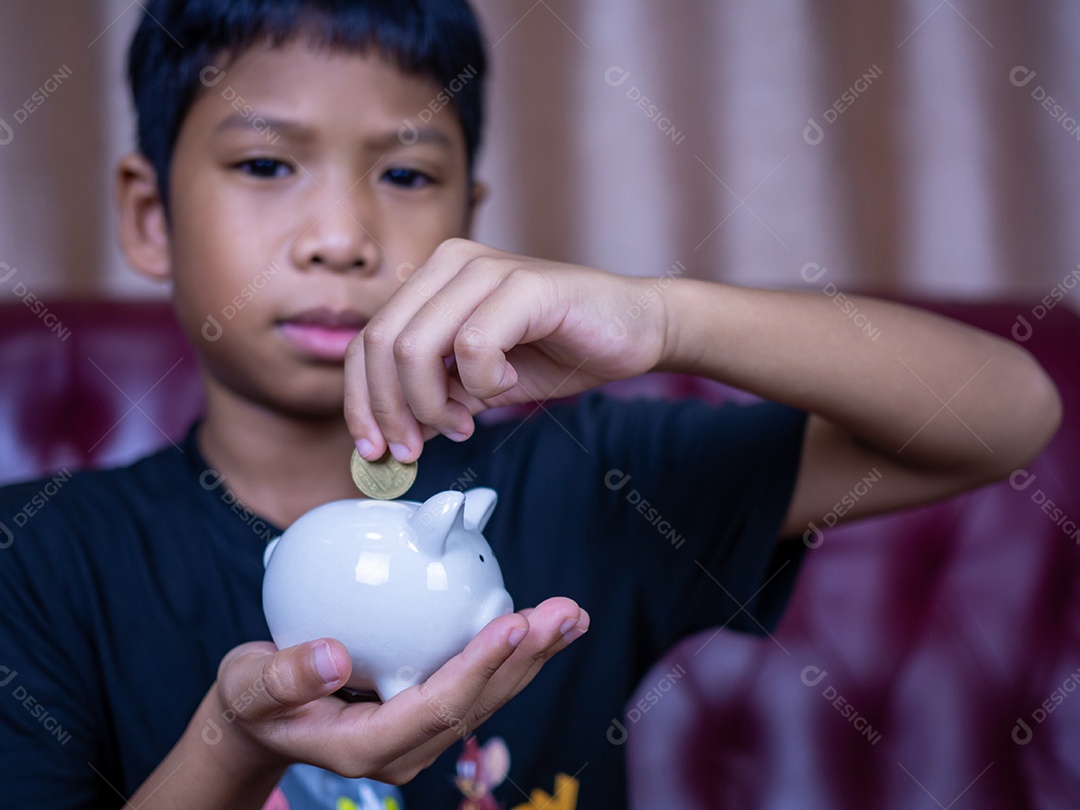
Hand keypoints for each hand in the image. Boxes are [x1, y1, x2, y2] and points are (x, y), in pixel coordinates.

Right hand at [210, 597, 587, 784]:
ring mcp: (421, 732)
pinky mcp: (427, 711)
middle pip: (478, 703)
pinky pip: (478, 683)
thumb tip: (333, 657)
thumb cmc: (254, 699)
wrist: (259, 718)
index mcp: (368, 746)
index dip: (480, 666)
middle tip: (568, 613)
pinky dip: (513, 653)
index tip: (515, 622)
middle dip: (528, 658)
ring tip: (573, 616)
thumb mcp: (251, 686)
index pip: (437, 707)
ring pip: (488, 696)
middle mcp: (406, 746)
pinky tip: (539, 623)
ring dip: (533, 655)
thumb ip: (285, 677)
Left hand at [345, 239, 667, 460]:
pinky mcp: (524, 285)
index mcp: (432, 280)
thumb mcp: (481, 383)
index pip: (366, 343)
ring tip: (467, 420)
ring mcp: (486, 269)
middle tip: (414, 449)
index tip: (375, 450)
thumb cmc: (561, 349)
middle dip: (390, 411)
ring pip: (415, 347)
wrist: (636, 329)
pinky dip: (484, 384)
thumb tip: (390, 434)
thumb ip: (435, 397)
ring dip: (433, 404)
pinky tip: (507, 384)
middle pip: (380, 345)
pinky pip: (473, 349)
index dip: (361, 402)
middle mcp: (451, 263)